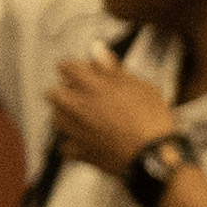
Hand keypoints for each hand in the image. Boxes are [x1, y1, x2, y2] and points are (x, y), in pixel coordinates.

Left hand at [44, 54, 185, 178]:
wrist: (154, 157)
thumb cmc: (151, 118)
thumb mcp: (141, 87)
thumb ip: (114, 69)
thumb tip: (97, 49)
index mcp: (91, 85)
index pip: (65, 66)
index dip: (76, 68)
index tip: (86, 73)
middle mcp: (76, 105)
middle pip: (52, 92)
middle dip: (64, 91)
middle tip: (85, 96)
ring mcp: (75, 130)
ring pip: (56, 118)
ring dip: (66, 115)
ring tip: (85, 118)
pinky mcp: (79, 151)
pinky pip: (66, 146)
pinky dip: (74, 144)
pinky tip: (87, 142)